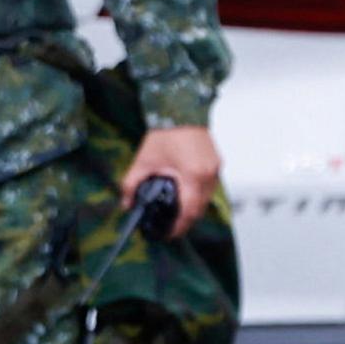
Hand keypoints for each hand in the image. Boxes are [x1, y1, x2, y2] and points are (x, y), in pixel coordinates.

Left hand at [123, 124, 220, 238]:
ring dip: (194, 206)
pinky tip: (186, 193)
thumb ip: (131, 185)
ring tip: (178, 210)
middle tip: (172, 225)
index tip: (170, 233)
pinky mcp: (217, 162)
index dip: (180, 227)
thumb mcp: (144, 161)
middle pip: (201, 208)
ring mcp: (216, 168)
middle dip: (186, 220)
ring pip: (208, 198)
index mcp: (193, 175)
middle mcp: (209, 174)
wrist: (180, 110)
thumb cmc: (166, 132)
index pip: (189, 212)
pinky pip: (210, 186)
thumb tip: (127, 203)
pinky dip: (199, 193)